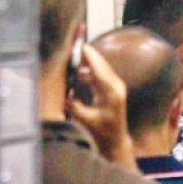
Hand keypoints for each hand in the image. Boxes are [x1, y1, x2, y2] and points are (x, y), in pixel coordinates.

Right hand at [67, 44, 133, 167]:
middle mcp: (116, 86)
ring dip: (87, 63)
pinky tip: (80, 74)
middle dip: (86, 55)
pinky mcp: (113, 89)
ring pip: (100, 67)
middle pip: (100, 63)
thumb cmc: (101, 132)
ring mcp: (116, 86)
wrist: (115, 140)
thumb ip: (75, 106)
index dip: (88, 54)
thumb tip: (66, 93)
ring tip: (72, 59)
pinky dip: (90, 71)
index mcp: (111, 92)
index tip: (78, 43)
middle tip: (71, 46)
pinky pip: (100, 74)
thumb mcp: (85, 120)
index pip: (98, 67)